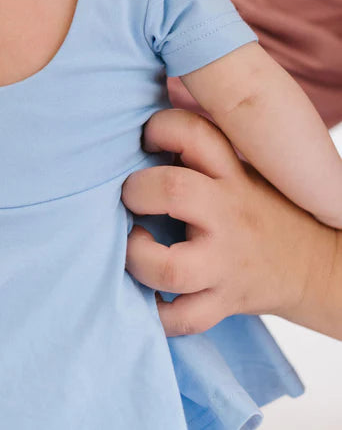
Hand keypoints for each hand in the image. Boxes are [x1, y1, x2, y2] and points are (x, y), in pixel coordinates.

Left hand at [121, 108, 331, 336]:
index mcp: (232, 175)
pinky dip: (157, 314)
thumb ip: (199, 155)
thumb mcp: (240, 171)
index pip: (194, 134)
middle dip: (138, 190)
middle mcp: (228, 214)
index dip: (160, 128)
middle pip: (175, 191)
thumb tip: (137, 136)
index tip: (146, 140)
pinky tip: (146, 297)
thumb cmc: (261, 211)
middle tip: (130, 196)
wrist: (315, 266)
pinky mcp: (225, 301)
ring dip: (137, 257)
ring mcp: (226, 263)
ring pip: (171, 268)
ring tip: (134, 246)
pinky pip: (185, 318)